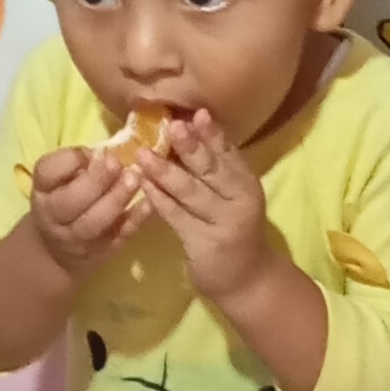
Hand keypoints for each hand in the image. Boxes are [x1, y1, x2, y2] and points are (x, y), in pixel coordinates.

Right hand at [26, 143, 144, 278]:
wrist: (57, 250)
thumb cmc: (63, 200)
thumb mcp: (59, 180)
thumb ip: (75, 164)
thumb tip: (102, 152)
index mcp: (43, 190)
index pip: (47, 172)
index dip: (71, 159)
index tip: (94, 151)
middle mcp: (54, 216)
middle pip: (70, 201)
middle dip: (96, 180)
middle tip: (117, 163)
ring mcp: (77, 238)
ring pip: (94, 222)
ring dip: (116, 199)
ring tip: (135, 178)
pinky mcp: (102, 251)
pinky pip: (119, 236)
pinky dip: (135, 219)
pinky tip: (149, 203)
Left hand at [131, 111, 280, 311]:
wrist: (246, 278)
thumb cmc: (233, 228)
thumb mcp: (233, 196)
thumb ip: (215, 169)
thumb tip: (186, 128)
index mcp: (246, 183)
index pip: (228, 153)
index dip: (212, 133)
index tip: (195, 113)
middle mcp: (240, 200)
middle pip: (212, 170)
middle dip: (191, 147)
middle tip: (170, 126)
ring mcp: (223, 223)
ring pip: (192, 191)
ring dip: (165, 171)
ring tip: (143, 154)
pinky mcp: (204, 243)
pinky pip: (177, 216)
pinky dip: (159, 199)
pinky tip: (143, 185)